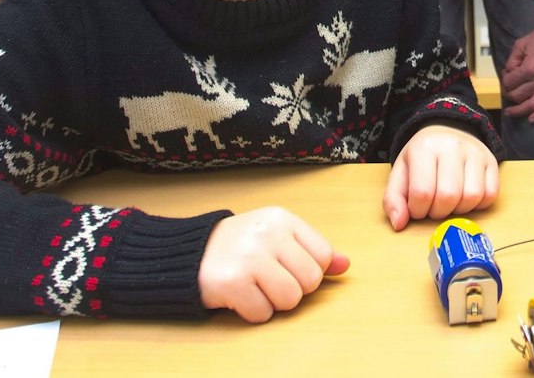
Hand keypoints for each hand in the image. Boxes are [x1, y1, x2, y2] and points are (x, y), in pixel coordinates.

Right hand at [197, 207, 349, 321]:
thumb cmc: (240, 246)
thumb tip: (345, 265)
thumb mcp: (277, 237)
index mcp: (282, 219)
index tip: (287, 267)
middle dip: (293, 288)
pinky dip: (253, 312)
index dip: (309, 270)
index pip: (323, 256)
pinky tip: (241, 296)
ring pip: (290, 299)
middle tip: (269, 279)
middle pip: (310, 281)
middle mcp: (267, 234)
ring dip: (274, 302)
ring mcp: (249, 257)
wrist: (189, 253)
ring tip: (257, 288)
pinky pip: (263, 313)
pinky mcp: (232, 282)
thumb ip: (312, 250)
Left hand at [383, 124, 499, 230]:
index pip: (422, 192)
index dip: (417, 211)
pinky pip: (490, 194)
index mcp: (424, 148)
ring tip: (449, 202)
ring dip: (458, 210)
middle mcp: (452, 146)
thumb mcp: (401, 172)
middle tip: (433, 207)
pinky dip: (477, 205)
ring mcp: (475, 152)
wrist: (447, 130)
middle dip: (438, 212)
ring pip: (471, 197)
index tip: (417, 208)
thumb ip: (393, 199)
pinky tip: (465, 198)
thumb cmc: (422, 156)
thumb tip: (399, 223)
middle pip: (448, 197)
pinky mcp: (491, 161)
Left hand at [500, 29, 533, 122]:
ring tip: (512, 113)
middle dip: (509, 95)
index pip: (510, 83)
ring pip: (533, 105)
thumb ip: (513, 58)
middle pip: (518, 96)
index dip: (505, 80)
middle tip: (508, 93)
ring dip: (520, 111)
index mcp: (530, 68)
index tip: (507, 77)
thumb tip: (509, 71)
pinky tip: (533, 118)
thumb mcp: (524, 42)